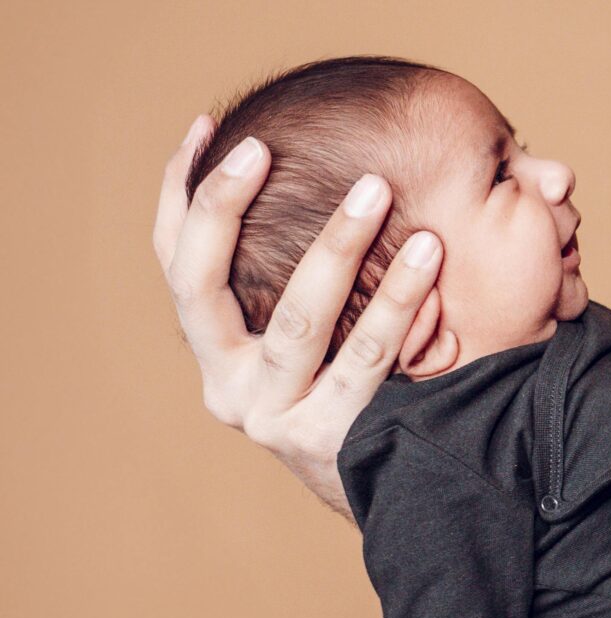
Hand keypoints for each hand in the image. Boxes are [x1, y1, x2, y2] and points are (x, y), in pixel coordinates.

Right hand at [153, 115, 443, 515]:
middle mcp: (226, 384)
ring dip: (336, 247)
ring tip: (376, 189)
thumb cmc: (362, 383)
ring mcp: (271, 416)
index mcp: (214, 348)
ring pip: (297, 320)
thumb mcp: (316, 329)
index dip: (181, 192)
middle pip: (199, 284)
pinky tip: (428, 258)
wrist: (400, 490)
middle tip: (264, 147)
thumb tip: (295, 152)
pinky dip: (397, 305)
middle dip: (223, 206)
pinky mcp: (326, 441)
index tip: (207, 126)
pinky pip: (366, 362)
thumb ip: (296, 267)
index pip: (175, 260)